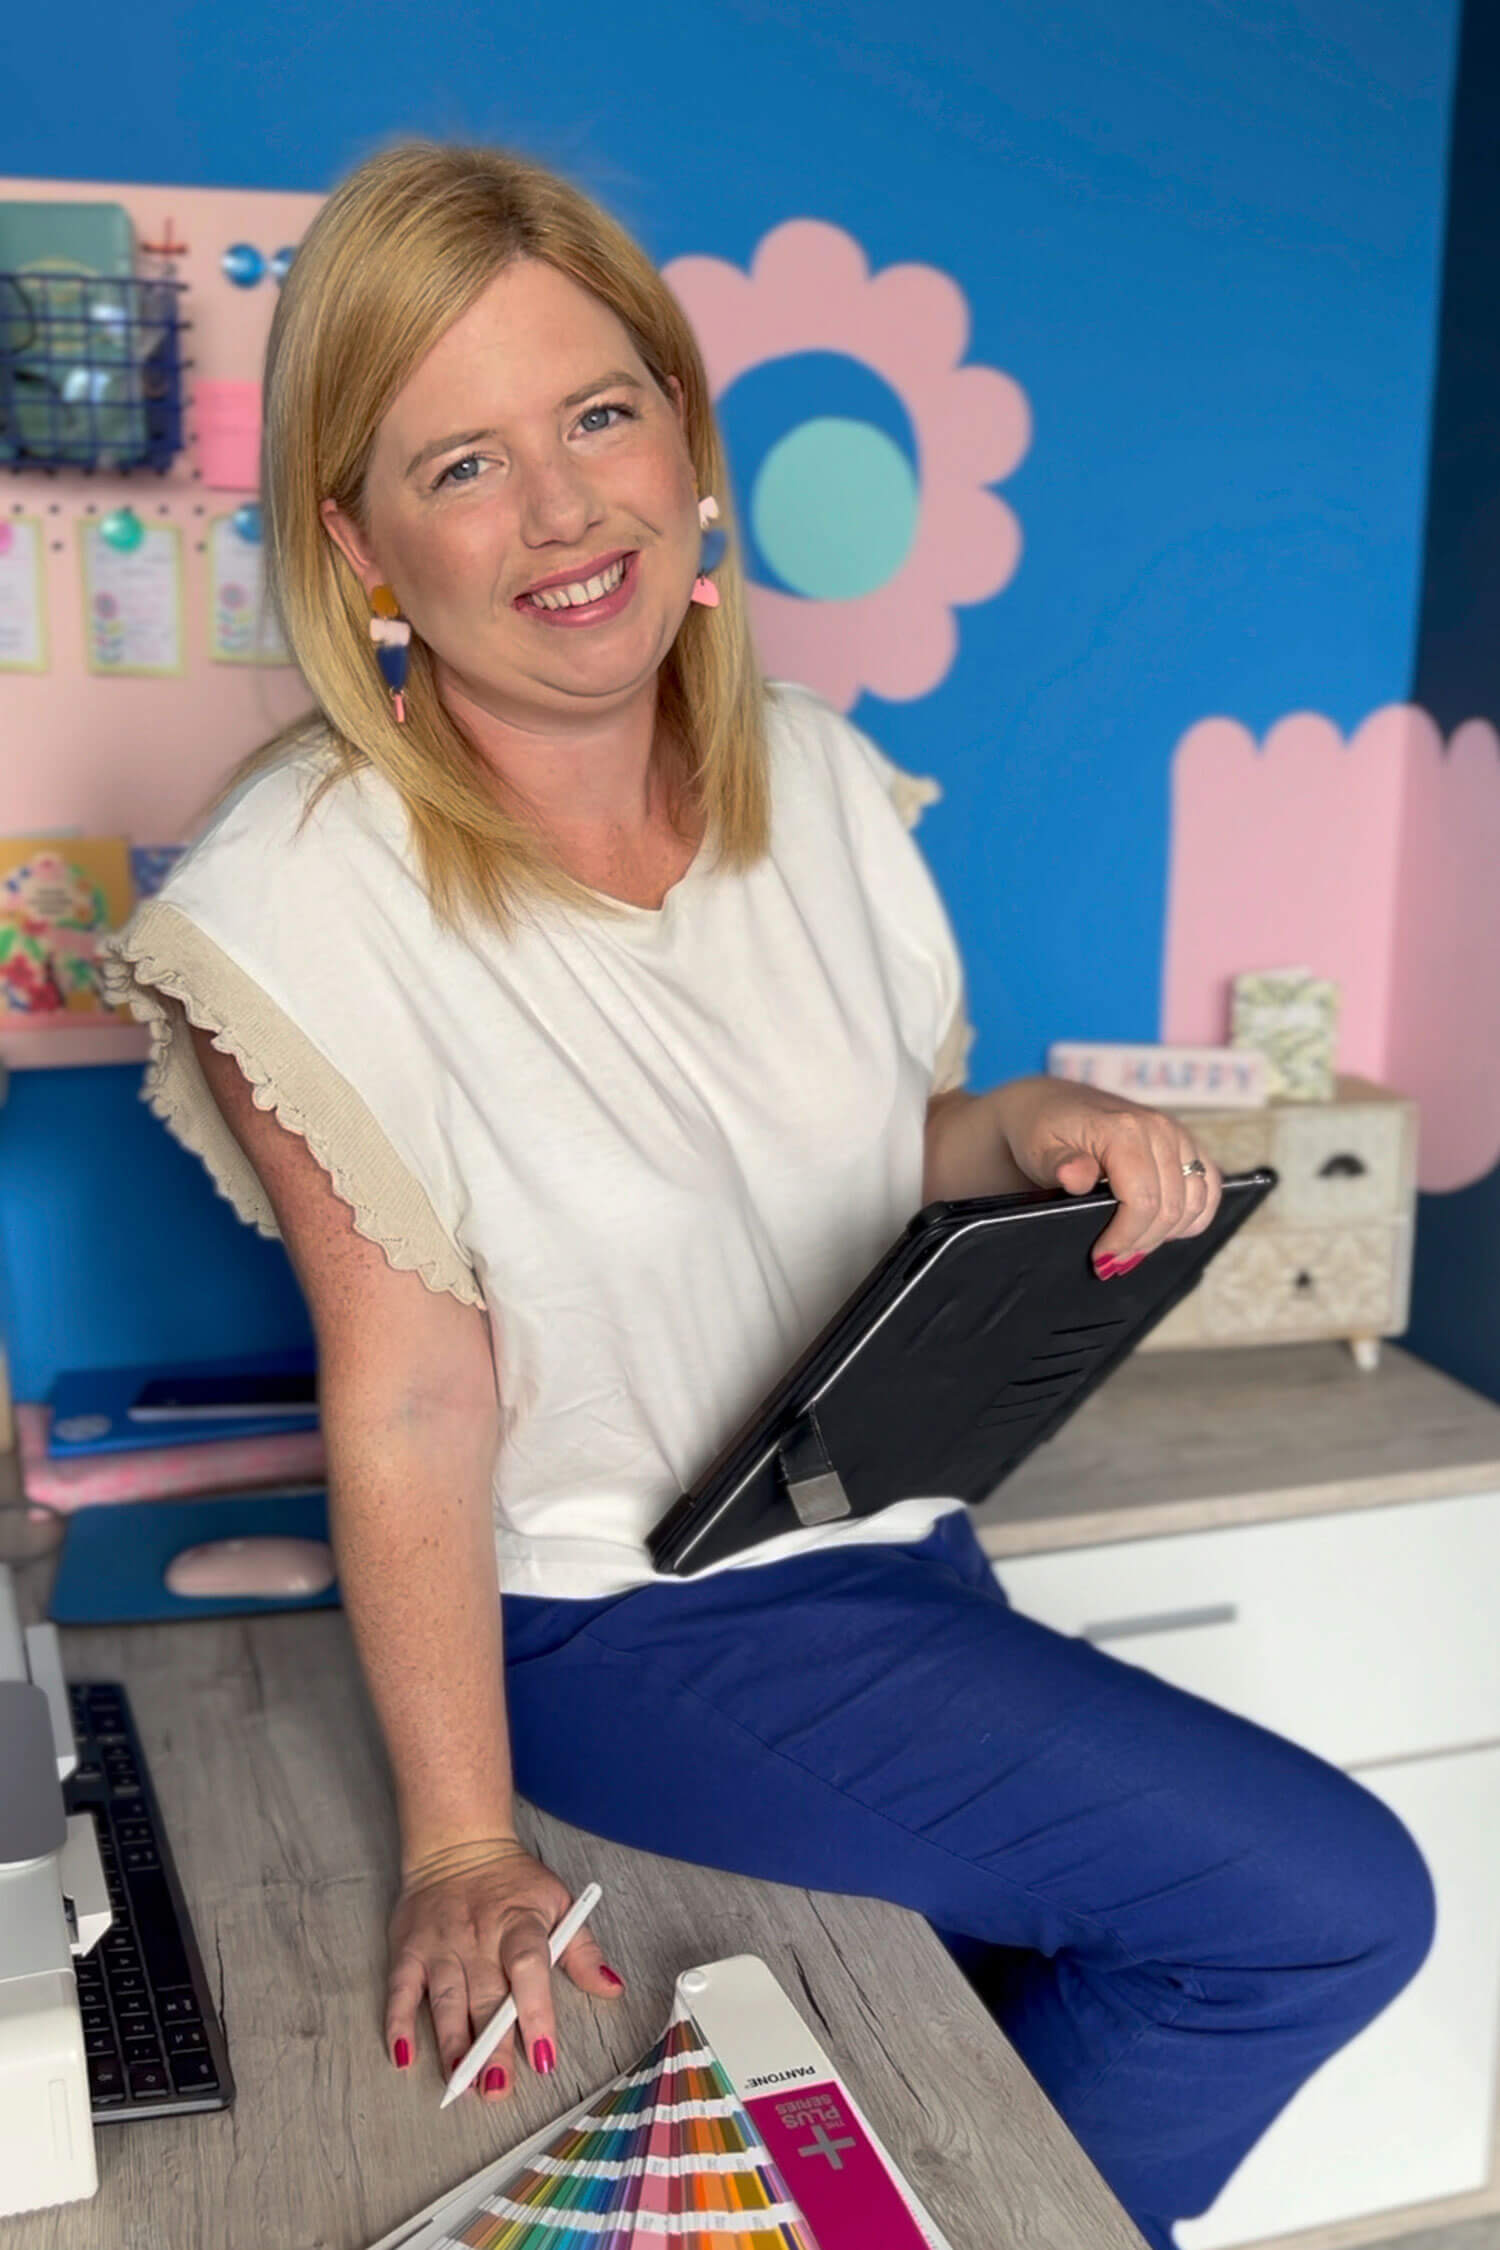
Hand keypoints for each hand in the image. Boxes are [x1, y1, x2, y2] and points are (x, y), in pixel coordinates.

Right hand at [386, 1837, 624, 2100]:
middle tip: (496, 2089)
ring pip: (446, 1999)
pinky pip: (400, 1989)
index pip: (529, 1968)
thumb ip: (582, 1949)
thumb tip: (611, 1988)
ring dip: (451, 2043)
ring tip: (458, 2083)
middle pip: (486, 1996)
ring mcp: (440, 1945)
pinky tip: (403, 2056)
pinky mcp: (409, 1950)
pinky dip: (398, 2022)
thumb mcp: (558, 1903)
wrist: (458, 1842)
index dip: (536, 2011)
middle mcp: (478, 1937)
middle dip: (490, 2046)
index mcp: (520, 1923)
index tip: (542, 2055)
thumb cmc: (515, 1882)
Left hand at [994, 1076, 1222, 1272]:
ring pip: (1196, 1201)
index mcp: (1124, 1129)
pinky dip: (1195, 1214)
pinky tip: (1167, 1230)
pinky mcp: (1187, 1144)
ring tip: (1134, 1247)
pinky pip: (1210, 1187)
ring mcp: (1178, 1134)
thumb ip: (1060, 1165)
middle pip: (1172, 1207)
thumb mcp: (1039, 1149)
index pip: (1143, 1200)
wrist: (1051, 1106)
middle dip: (1142, 1242)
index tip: (1101, 1259)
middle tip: (1113, 1261)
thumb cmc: (1042, 1130)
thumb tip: (1077, 1176)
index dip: (1125, 1238)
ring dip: (1168, 1233)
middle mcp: (1159, 1128)